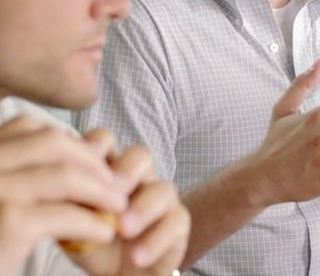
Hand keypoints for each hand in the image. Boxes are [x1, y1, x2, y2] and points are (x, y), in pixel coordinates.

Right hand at [0, 116, 126, 274]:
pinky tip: (104, 234)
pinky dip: (92, 222)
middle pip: (51, 142)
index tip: (88, 160)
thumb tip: (85, 154)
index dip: (65, 140)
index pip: (26, 126)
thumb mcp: (0, 194)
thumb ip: (23, 172)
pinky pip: (65, 215)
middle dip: (90, 159)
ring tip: (119, 205)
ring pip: (65, 175)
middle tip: (113, 179)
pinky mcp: (8, 222)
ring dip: (101, 190)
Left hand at [70, 141, 189, 275]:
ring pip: (164, 187)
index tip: (79, 165)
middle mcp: (138, 177)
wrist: (121, 273)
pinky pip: (177, 221)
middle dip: (127, 169)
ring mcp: (161, 197)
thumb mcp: (74, 223)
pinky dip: (156, 239)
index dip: (95, 146)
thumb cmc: (96, 242)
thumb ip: (70, 204)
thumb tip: (57, 194)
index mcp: (109, 168)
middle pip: (140, 154)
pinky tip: (137, 256)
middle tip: (113, 190)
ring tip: (124, 229)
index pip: (105, 141)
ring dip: (143, 208)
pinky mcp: (178, 222)